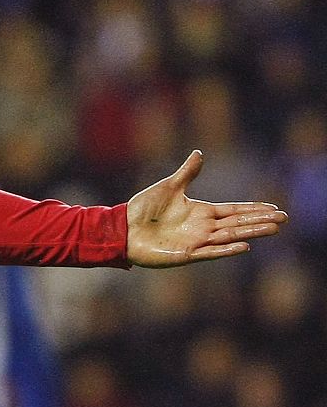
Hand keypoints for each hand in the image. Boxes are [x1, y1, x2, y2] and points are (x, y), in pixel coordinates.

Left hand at [126, 151, 286, 266]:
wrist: (122, 229)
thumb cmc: (143, 209)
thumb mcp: (169, 187)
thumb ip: (187, 173)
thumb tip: (199, 153)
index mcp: (201, 212)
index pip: (234, 210)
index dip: (253, 209)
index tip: (274, 208)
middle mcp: (203, 227)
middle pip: (238, 223)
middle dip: (261, 221)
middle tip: (284, 219)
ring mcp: (196, 241)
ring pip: (230, 236)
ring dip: (251, 233)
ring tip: (273, 229)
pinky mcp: (186, 254)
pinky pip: (211, 252)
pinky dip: (227, 249)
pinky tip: (244, 246)